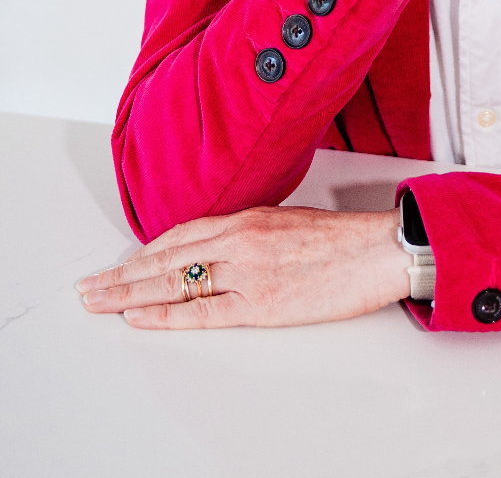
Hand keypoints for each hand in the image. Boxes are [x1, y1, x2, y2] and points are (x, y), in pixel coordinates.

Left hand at [77, 206, 410, 328]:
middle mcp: (239, 240)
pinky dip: (165, 314)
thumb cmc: (343, 239)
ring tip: (97, 302)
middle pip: (166, 258)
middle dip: (121, 274)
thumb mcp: (290, 221)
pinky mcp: (260, 304)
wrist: (379, 249)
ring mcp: (247, 272)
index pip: (181, 233)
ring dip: (128, 294)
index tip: (121, 264)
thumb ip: (253, 234)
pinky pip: (202, 312)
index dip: (145, 251)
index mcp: (248, 218)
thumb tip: (226, 250)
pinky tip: (139, 315)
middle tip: (88, 288)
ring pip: (173, 282)